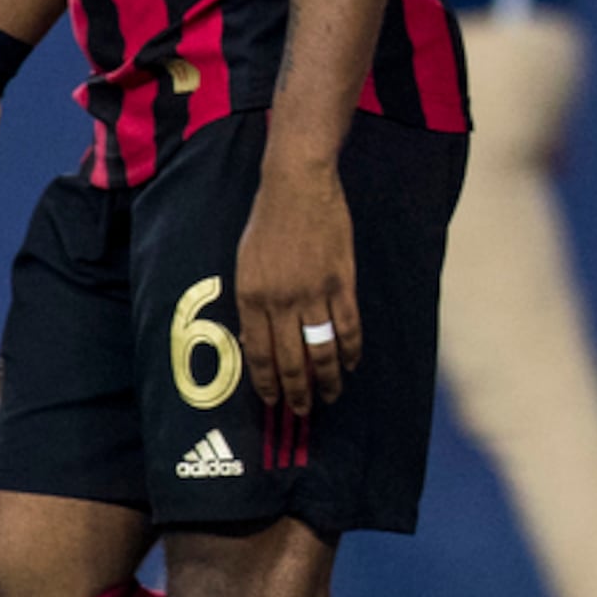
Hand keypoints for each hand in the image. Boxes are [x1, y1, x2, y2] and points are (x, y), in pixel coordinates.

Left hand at [233, 154, 359, 410]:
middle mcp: (280, 301)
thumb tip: (257, 342)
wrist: (297, 186)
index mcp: (251, 297)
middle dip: (298, 392)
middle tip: (305, 410)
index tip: (273, 401)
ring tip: (331, 395)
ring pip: (323, 350)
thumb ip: (252, 304)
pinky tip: (352, 362)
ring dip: (328, 379)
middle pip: (291, 360)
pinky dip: (352, 349)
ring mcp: (313, 293)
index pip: (259, 354)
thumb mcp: (245, 264)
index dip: (267, 384)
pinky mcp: (342, 282)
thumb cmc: (266, 224)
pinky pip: (349, 326)